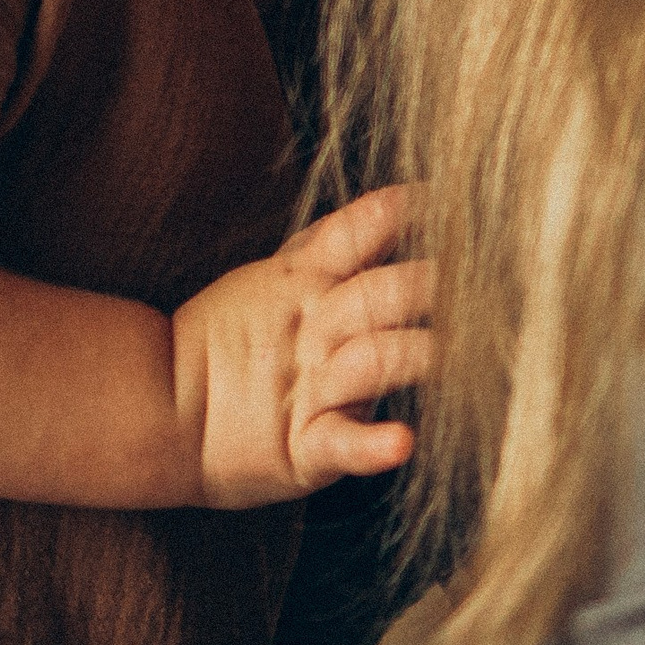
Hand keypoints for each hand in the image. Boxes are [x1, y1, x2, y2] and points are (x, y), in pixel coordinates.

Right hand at [175, 184, 434, 506]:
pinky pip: (340, 443)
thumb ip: (327, 244)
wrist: (160, 413)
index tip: (444, 197)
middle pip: (378, 295)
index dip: (397, 213)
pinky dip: (372, 445)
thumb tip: (392, 201)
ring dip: (414, 353)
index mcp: (303, 286)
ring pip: (371, 361)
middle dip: (429, 284)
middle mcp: (314, 331)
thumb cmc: (227, 346)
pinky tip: (402, 441)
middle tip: (484, 279)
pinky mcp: (302, 448)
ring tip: (455, 351)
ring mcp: (309, 389)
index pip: (356, 236)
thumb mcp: (270, 279)